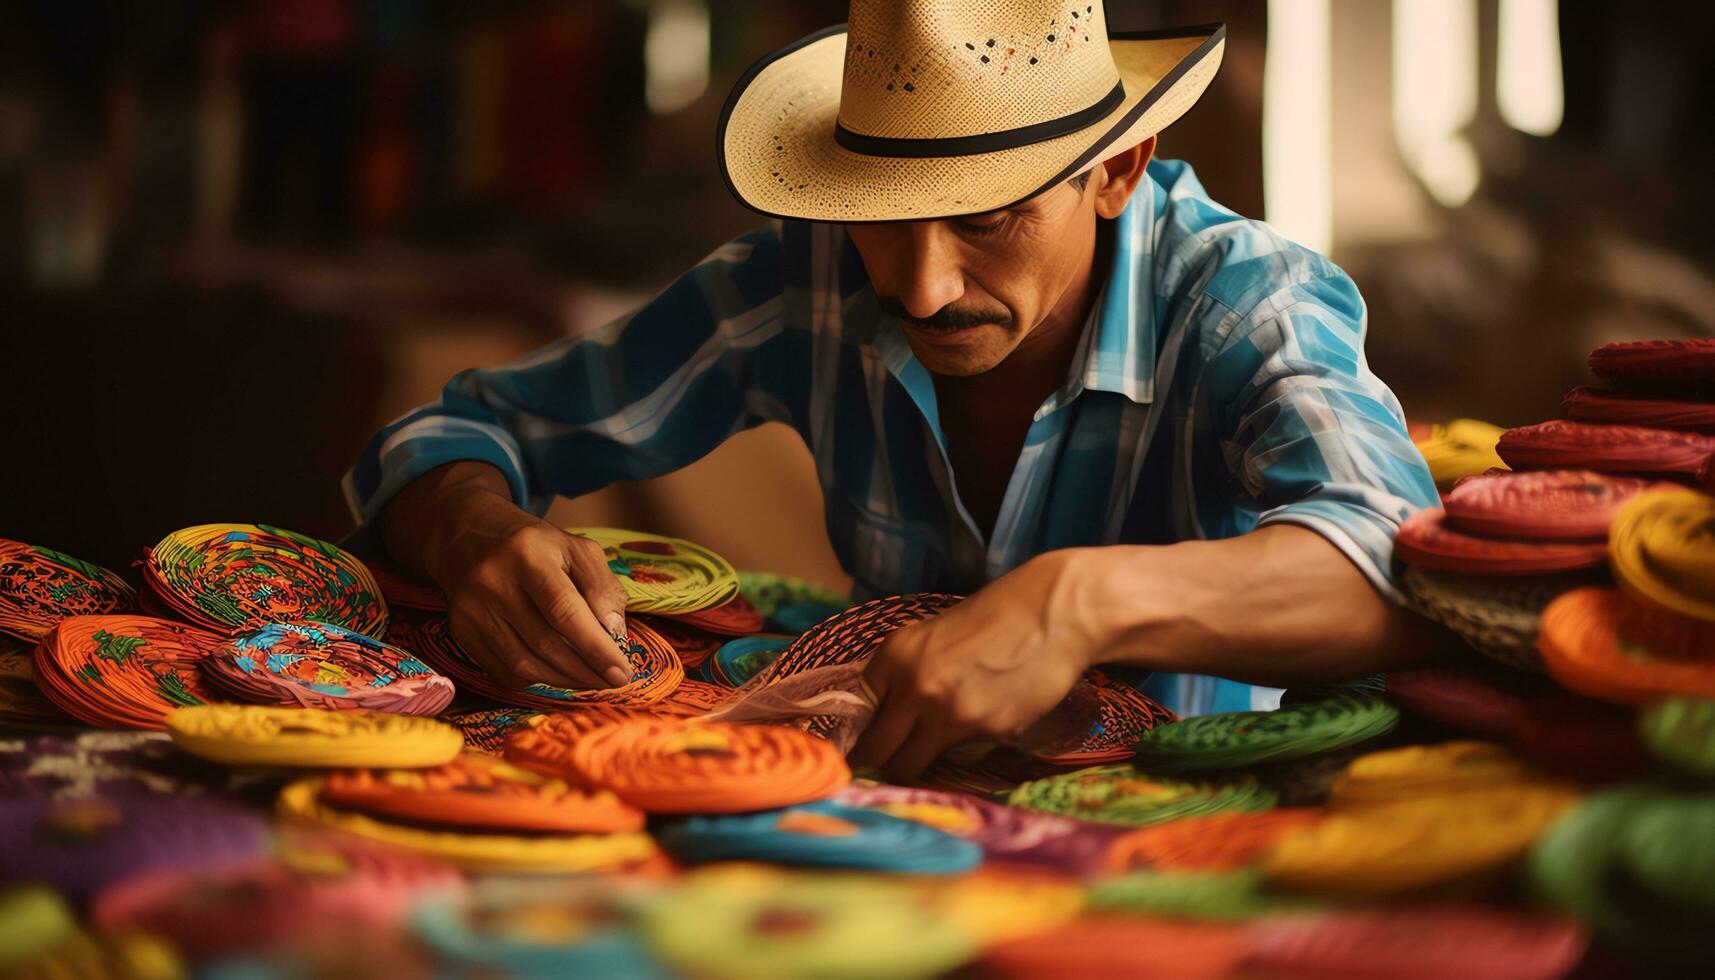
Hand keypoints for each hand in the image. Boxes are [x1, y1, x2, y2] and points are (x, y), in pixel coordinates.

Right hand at [424, 489, 633, 690]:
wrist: (468, 534)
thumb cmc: (534, 544)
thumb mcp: (576, 549)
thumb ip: (602, 587)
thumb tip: (614, 637)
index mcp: (527, 553)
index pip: (564, 610)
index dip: (595, 647)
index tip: (621, 672)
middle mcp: (492, 581)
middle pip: (545, 643)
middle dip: (586, 670)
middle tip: (613, 680)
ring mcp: (470, 609)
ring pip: (523, 665)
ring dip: (564, 680)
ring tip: (591, 678)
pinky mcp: (459, 630)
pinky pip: (503, 672)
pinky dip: (536, 681)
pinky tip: (557, 673)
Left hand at [850, 549, 1109, 780]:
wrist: (1052, 613)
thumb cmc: (993, 619)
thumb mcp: (930, 638)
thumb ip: (901, 675)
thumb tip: (876, 721)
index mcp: (894, 656)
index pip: (856, 715)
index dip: (859, 736)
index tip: (864, 748)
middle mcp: (914, 686)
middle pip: (875, 752)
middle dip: (877, 764)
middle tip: (886, 767)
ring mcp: (951, 713)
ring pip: (910, 766)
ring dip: (915, 766)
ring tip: (930, 752)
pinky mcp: (988, 732)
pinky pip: (962, 756)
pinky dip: (966, 747)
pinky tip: (985, 720)